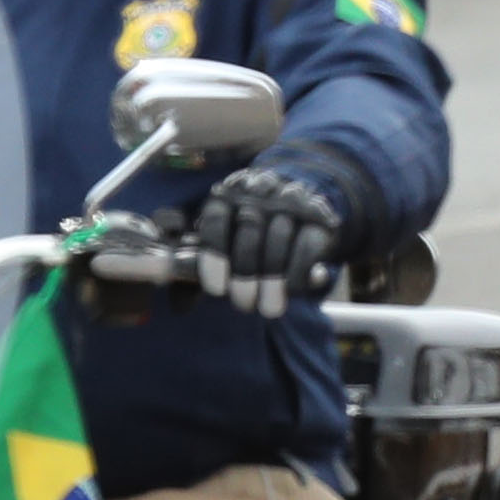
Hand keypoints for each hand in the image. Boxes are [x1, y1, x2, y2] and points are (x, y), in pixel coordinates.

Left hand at [186, 159, 349, 319]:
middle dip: (245, 275)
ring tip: (268, 308)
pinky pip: (308, 245)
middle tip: (244, 305)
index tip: (217, 290)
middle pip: (249, 232)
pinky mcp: (320, 216)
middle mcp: (258, 191)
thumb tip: (179, 302)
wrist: (299, 204)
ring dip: (273, 280)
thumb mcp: (225, 239)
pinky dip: (299, 271)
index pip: (216, 220)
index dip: (214, 257)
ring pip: (279, 239)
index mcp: (227, 194)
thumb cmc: (251, 231)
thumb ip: (202, 264)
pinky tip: (292, 291)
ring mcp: (290, 200)